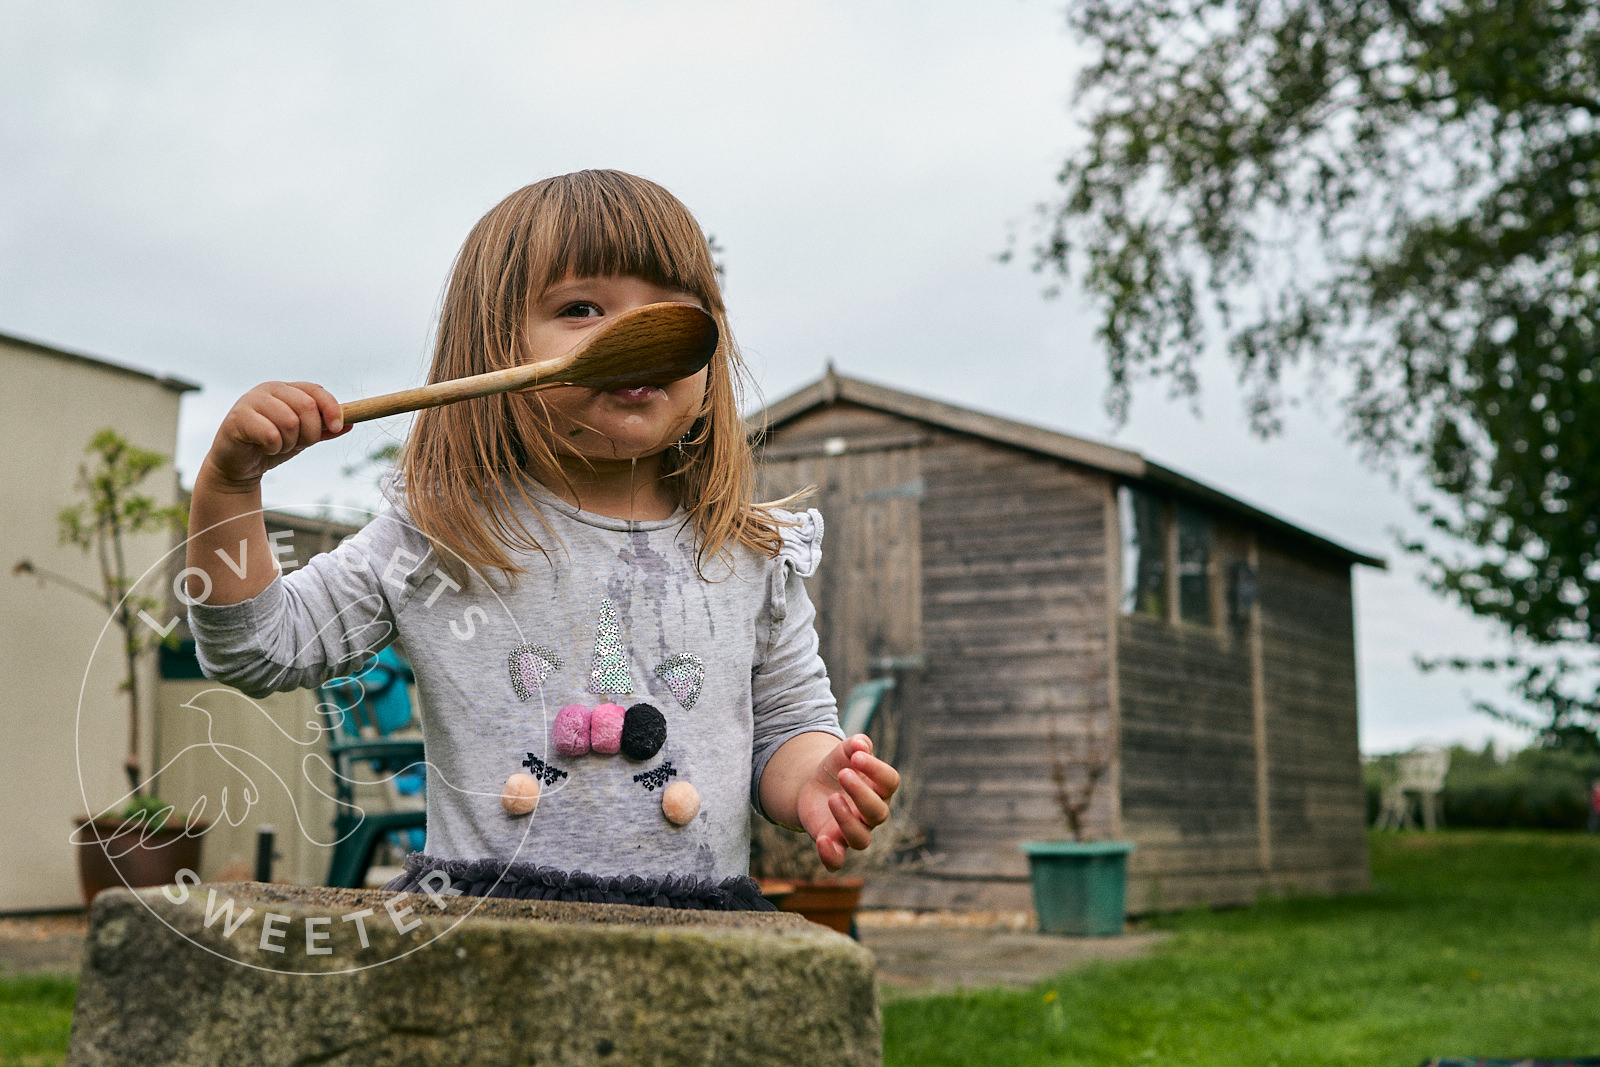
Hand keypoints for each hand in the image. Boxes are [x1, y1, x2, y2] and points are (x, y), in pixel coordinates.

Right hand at [205, 381, 346, 488]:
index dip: (331, 408)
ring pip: (290, 422)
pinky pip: (271, 434)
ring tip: (277, 445)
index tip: (338, 426)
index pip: (316, 391)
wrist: (238, 466)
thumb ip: (324, 430)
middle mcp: (269, 390)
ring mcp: (251, 401)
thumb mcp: (302, 438)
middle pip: (307, 406)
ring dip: (289, 442)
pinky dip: (274, 447)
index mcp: (286, 390)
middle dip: (310, 433)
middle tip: (297, 443)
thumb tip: (351, 423)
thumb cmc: (270, 447)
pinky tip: (263, 447)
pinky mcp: (238, 417)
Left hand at [795, 735, 900, 871]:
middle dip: (861, 794)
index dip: (877, 769)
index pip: (890, 782)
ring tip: (832, 798)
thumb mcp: (843, 752)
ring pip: (861, 840)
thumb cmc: (838, 768)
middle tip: (843, 774)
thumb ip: (854, 745)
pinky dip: (831, 856)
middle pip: (878, 813)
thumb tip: (860, 744)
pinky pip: (837, 861)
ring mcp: (852, 831)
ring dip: (847, 821)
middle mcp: (870, 814)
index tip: (857, 756)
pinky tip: (822, 840)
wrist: (814, 786)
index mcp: (879, 789)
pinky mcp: (833, 843)